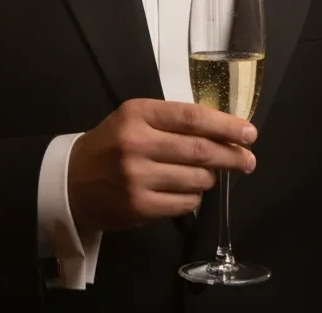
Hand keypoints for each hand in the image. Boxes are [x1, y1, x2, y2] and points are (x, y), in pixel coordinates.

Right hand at [67, 98, 257, 233]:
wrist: (73, 181)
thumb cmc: (112, 144)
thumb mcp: (135, 119)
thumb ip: (172, 121)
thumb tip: (222, 131)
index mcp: (138, 114)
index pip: (192, 117)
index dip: (225, 125)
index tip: (249, 132)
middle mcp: (137, 143)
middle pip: (200, 150)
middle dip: (232, 156)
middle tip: (249, 160)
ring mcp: (137, 178)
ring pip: (196, 179)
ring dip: (211, 178)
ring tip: (210, 174)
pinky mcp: (139, 207)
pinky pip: (185, 204)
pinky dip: (194, 198)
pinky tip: (189, 191)